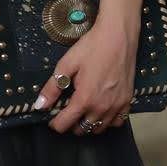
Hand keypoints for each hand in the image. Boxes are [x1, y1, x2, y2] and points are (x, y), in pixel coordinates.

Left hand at [32, 15, 138, 134]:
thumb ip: (52, 88)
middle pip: (82, 129)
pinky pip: (117, 122)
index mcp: (84, 99)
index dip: (55, 123)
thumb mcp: (66, 65)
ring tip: (83, 111)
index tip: (53, 117)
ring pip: (99, 128)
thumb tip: (39, 106)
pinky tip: (102, 110)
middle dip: (71, 123)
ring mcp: (117, 106)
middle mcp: (101, 108)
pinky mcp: (127, 100)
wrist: (118, 36)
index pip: (65, 124)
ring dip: (88, 124)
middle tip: (67, 110)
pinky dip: (107, 121)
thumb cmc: (91, 47)